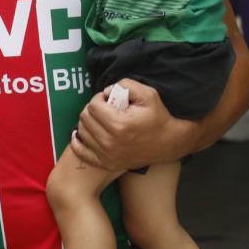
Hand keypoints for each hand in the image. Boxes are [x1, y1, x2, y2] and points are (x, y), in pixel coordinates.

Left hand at [69, 78, 188, 169]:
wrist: (170, 142)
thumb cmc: (158, 117)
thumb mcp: (148, 94)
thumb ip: (125, 85)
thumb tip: (106, 91)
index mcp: (119, 124)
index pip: (93, 105)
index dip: (99, 98)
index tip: (108, 99)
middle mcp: (110, 142)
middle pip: (85, 118)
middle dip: (93, 109)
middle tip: (105, 108)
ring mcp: (107, 155)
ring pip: (82, 132)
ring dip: (87, 122)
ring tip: (100, 119)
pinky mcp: (106, 163)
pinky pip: (81, 152)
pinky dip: (78, 141)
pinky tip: (82, 134)